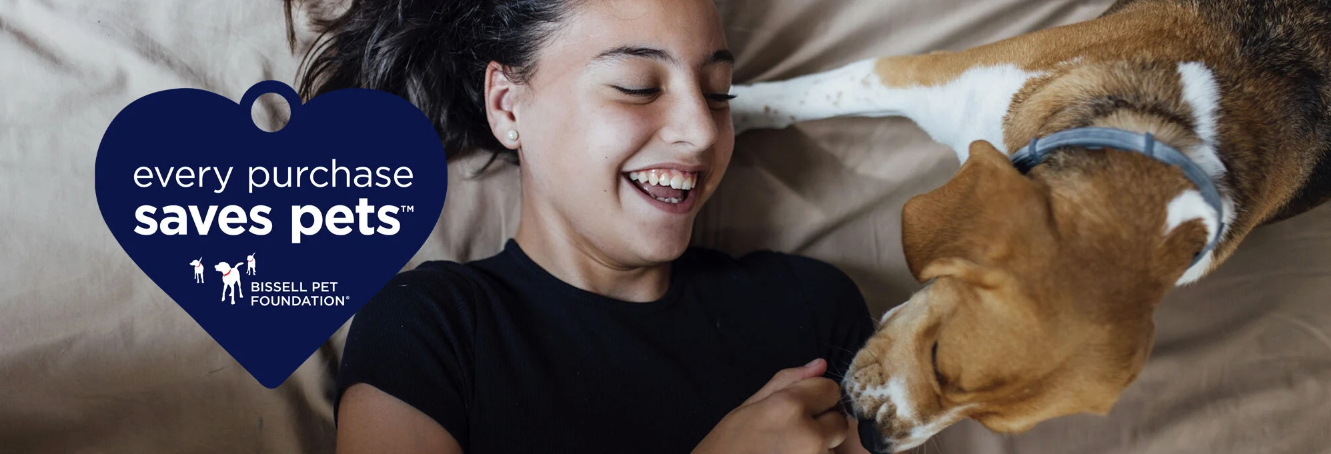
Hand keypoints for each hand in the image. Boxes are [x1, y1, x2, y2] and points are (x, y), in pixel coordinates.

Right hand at [693, 358, 848, 453]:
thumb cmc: (727, 444)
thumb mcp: (749, 405)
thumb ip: (787, 382)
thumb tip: (820, 364)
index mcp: (789, 407)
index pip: (830, 390)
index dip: (816, 395)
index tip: (799, 405)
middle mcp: (809, 435)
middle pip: (839, 421)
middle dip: (823, 422)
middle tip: (793, 431)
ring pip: (833, 445)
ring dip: (819, 444)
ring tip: (788, 448)